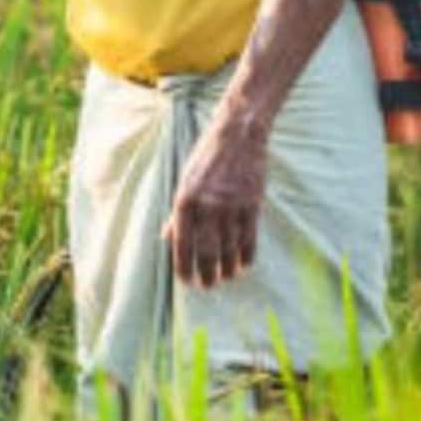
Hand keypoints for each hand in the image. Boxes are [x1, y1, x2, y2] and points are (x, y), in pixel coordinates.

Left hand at [161, 118, 266, 288]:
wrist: (238, 135)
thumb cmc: (206, 157)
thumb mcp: (184, 181)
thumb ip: (178, 211)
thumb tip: (168, 238)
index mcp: (185, 200)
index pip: (182, 244)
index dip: (184, 267)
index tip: (186, 282)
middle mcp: (207, 206)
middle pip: (206, 252)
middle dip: (206, 274)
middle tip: (207, 285)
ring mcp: (231, 206)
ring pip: (229, 250)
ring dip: (227, 269)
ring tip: (224, 278)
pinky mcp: (252, 204)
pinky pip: (249, 239)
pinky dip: (246, 257)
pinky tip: (243, 266)